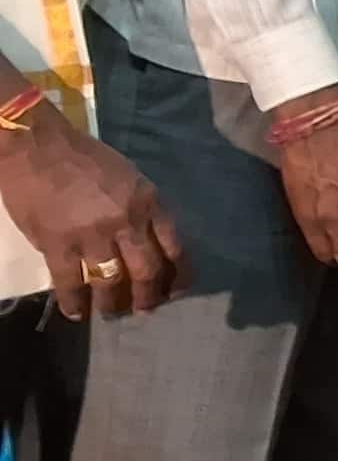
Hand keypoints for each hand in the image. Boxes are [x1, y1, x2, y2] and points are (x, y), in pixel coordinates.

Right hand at [0, 117, 182, 316]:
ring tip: (111, 313)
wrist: (36, 147)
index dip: (178, 274)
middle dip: (149, 296)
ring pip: (111, 282)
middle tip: (145, 309)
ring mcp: (92, 235)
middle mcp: (126, 222)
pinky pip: (70, 283)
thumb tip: (147, 238)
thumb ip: (141, 206)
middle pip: (146, 271)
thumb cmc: (82, 157)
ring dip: (112, 304)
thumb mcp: (129, 176)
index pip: (174, 246)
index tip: (178, 290)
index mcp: (148, 202)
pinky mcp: (57, 245)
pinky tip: (77, 313)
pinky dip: (75, 302)